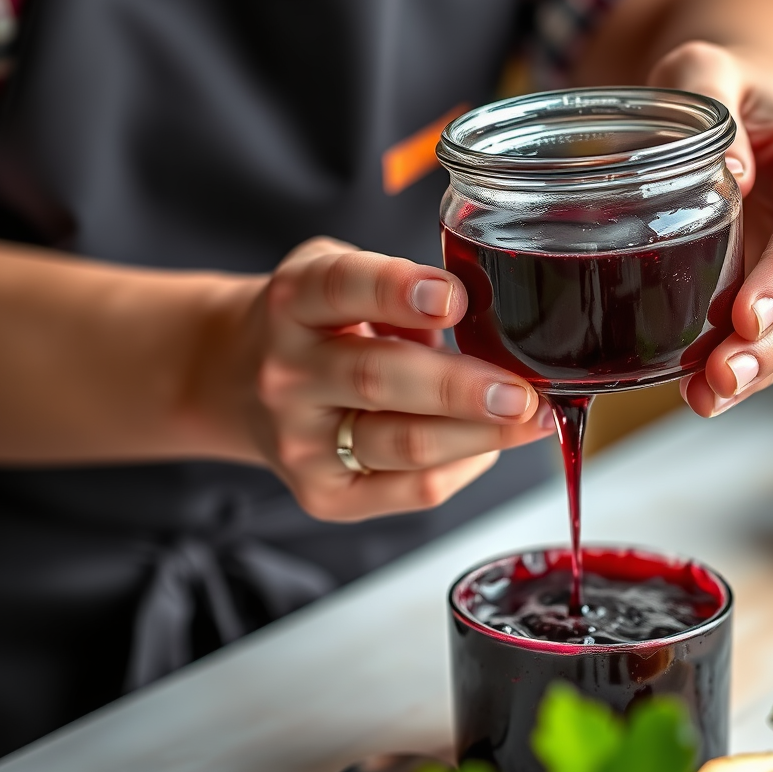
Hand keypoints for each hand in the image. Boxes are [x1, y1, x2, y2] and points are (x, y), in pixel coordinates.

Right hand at [223, 237, 553, 521]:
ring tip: (533, 420)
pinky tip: (490, 446)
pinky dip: (465, 467)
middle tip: (523, 392)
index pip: (339, 288)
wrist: (239, 381)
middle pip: (379, 380)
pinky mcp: (321, 495)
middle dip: (461, 389)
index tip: (453, 298)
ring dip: (480, 436)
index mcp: (291, 302)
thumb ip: (396, 288)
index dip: (396, 291)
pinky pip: (411, 490)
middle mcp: (286, 374)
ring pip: (404, 445)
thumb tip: (487, 321)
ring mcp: (299, 442)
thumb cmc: (315, 323)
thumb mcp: (336, 276)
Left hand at [648, 41, 772, 415]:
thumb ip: (706, 90)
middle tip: (720, 375)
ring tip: (707, 397)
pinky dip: (753, 374)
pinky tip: (708, 395)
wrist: (737, 124)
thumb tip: (729, 173)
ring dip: (762, 369)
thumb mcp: (701, 69)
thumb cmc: (720, 95)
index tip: (747, 315)